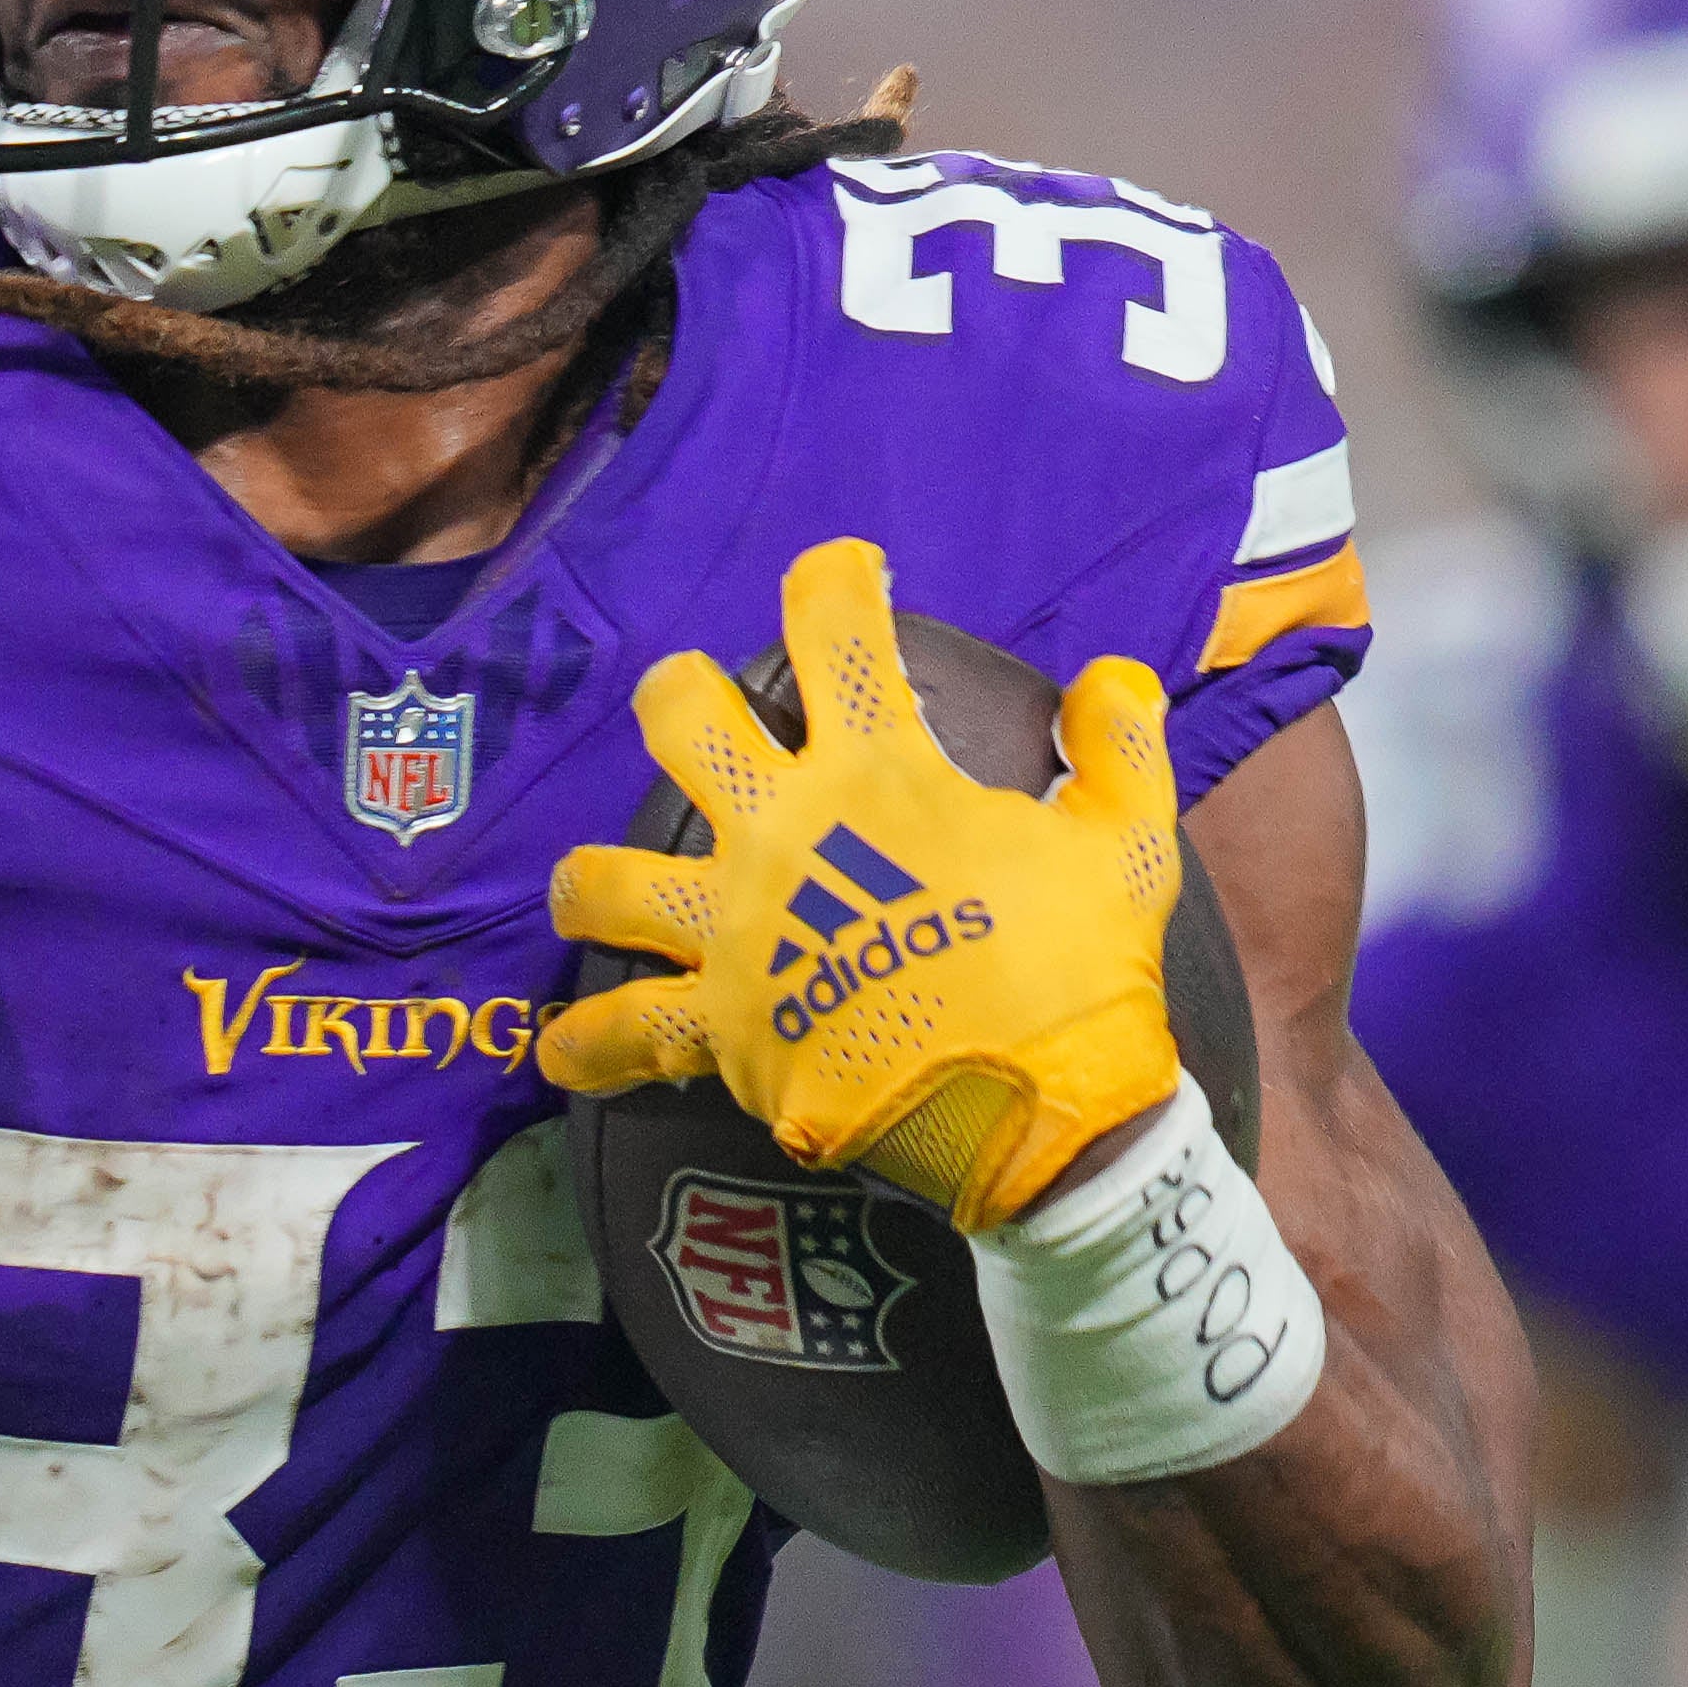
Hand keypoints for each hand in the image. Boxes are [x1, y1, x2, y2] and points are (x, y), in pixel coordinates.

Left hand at [543, 538, 1183, 1227]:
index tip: (842, 573)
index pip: (836, 630)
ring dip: (587, 880)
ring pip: (604, 879)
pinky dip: (584, 1045)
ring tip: (587, 888)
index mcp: (876, 771)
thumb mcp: (1127, 843)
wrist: (1033, 1112)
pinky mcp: (718, 1026)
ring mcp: (735, 929)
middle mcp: (780, 834)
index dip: (833, 580)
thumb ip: (1119, 747)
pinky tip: (560, 1050)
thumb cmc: (1078, 971)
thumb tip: (1115, 677)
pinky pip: (620, 1033)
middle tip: (691, 705)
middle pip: (680, 719)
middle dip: (677, 696)